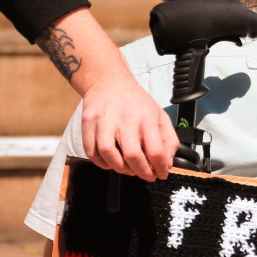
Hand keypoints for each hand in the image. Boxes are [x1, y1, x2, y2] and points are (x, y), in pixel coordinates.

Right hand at [37, 8, 177, 178]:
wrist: (108, 81)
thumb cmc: (135, 103)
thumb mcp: (159, 116)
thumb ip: (169, 140)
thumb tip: (167, 163)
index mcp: (146, 117)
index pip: (156, 150)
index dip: (160, 168)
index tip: (160, 173)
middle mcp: (125, 118)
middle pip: (132, 154)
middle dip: (141, 172)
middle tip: (145, 175)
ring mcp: (104, 120)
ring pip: (108, 153)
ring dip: (119, 168)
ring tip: (127, 168)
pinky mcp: (88, 123)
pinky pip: (91, 151)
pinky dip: (101, 163)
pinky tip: (111, 162)